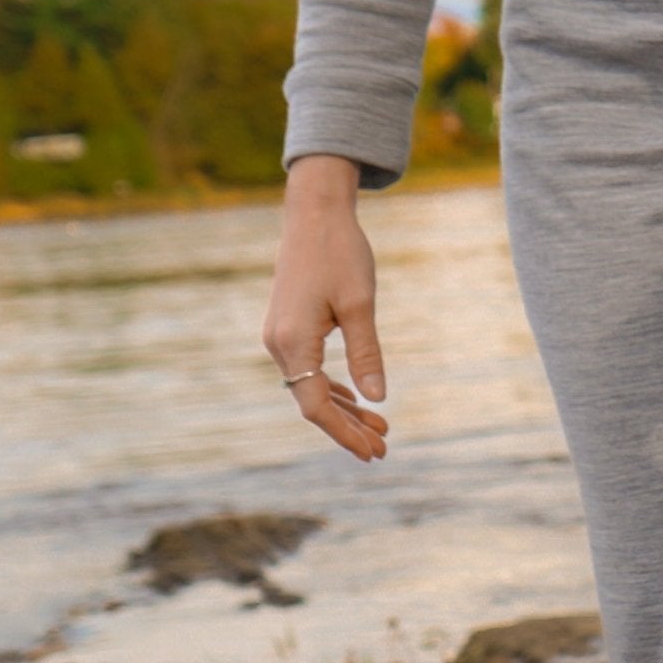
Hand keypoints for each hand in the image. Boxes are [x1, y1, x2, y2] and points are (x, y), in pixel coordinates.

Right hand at [262, 155, 391, 462]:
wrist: (314, 213)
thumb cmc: (341, 252)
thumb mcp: (360, 303)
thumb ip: (366, 352)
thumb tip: (378, 399)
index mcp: (293, 342)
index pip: (316, 405)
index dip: (344, 431)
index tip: (373, 449)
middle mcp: (278, 345)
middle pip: (313, 402)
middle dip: (348, 426)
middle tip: (384, 447)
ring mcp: (279, 337)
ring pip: (311, 386)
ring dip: (343, 407)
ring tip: (380, 427)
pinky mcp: (288, 327)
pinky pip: (309, 368)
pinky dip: (332, 385)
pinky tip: (356, 399)